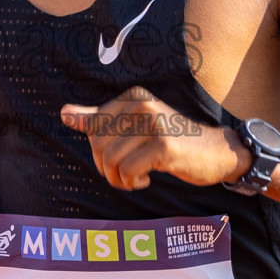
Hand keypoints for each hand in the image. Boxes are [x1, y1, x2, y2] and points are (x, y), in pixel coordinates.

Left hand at [60, 87, 253, 190]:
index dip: (100, 152)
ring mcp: (153, 123)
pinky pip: (129, 171)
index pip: (94, 129)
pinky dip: (133, 182)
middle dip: (107, 168)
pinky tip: (148, 179)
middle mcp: (141, 104)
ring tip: (137, 178)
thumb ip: (99, 119)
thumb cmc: (171, 142)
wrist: (215, 152)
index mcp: (132, 96)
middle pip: (99, 146)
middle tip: (127, 174)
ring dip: (120, 179)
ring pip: (111, 160)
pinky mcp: (163, 145)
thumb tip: (63, 114)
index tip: (120, 157)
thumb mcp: (135, 126)